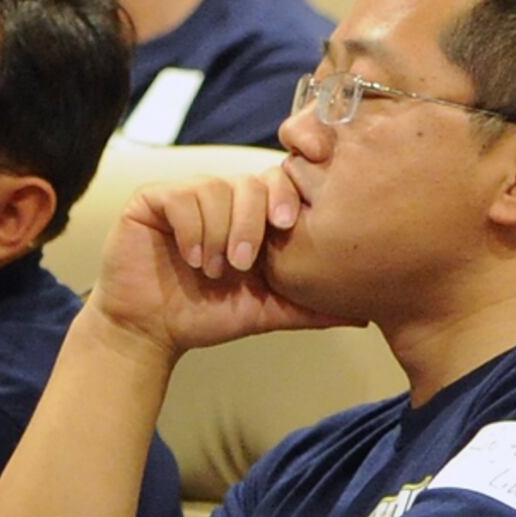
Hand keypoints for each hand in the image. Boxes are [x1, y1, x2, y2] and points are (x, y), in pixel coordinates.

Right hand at [87, 163, 347, 356]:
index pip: (278, 184)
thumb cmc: (207, 318)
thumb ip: (309, 307)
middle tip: (244, 263)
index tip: (287, 225)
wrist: (151, 332)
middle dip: (252, 223)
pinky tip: (191, 257)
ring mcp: (185, 196)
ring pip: (216, 189)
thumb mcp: (267, 311)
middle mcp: (219, 198)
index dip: (286, 197)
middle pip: (251, 183)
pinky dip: (191, 229)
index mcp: (250, 215)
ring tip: (213, 270)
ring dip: (219, 233)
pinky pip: (181, 197)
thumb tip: (364, 315)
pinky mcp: (152, 200)